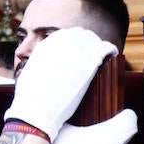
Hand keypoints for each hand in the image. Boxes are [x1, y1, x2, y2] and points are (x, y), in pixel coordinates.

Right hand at [5, 26, 115, 141]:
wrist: (36, 108)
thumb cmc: (31, 99)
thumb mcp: (31, 73)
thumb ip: (40, 64)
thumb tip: (46, 66)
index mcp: (46, 46)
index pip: (65, 35)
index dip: (75, 41)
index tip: (80, 49)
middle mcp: (60, 45)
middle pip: (80, 34)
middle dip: (88, 41)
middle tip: (93, 52)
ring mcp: (75, 52)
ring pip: (93, 39)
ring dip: (98, 45)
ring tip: (104, 53)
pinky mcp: (87, 63)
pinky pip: (104, 48)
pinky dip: (110, 49)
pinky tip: (112, 54)